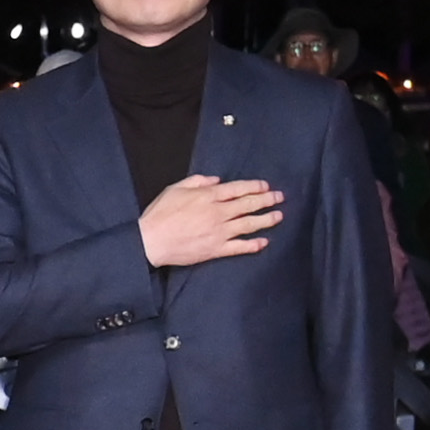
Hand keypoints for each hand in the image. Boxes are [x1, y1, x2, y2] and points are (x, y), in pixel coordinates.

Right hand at [140, 173, 282, 267]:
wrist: (150, 241)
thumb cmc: (159, 214)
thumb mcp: (174, 189)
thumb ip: (196, 181)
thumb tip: (216, 180)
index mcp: (208, 197)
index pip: (238, 189)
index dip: (254, 187)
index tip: (266, 186)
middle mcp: (218, 213)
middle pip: (248, 205)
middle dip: (266, 200)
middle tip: (279, 197)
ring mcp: (219, 232)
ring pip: (249, 224)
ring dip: (266, 219)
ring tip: (278, 216)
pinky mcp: (216, 249)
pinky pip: (240, 247)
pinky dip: (253, 245)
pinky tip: (264, 242)